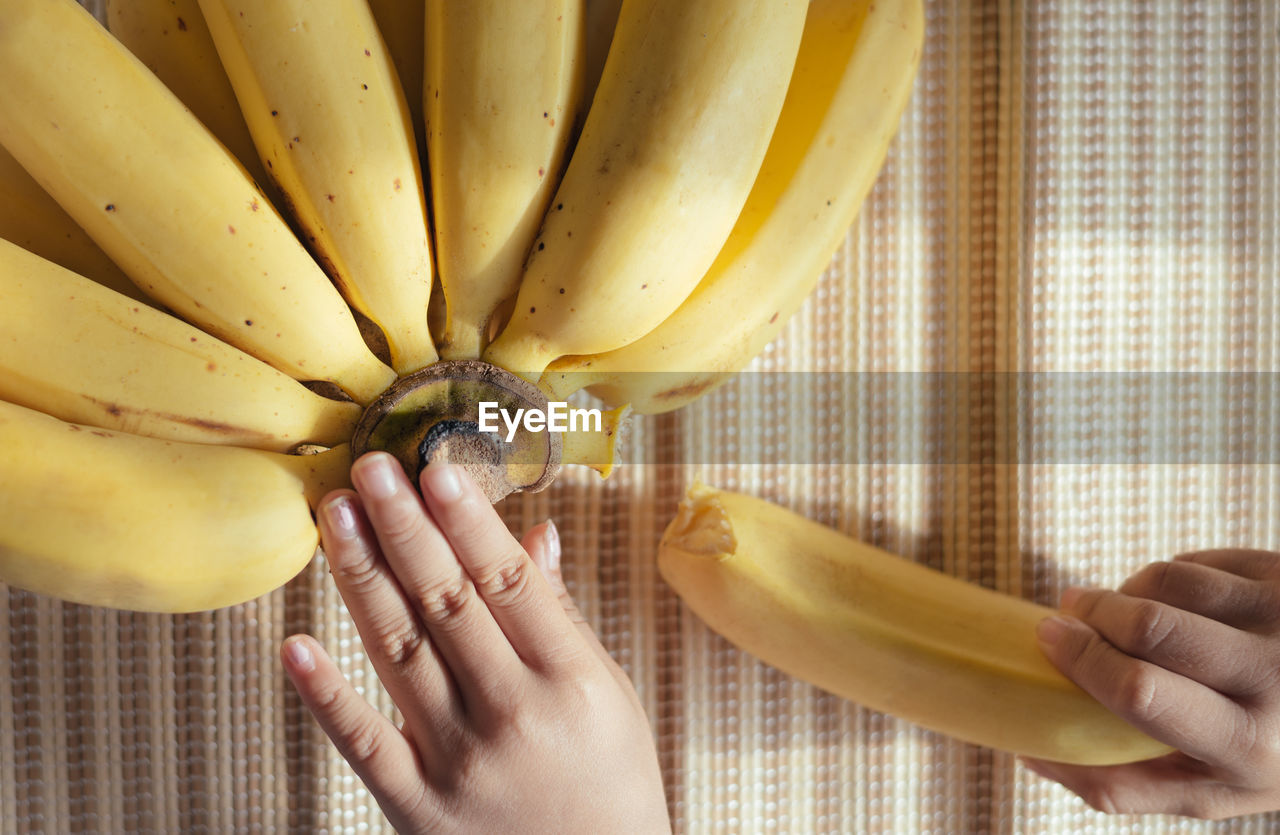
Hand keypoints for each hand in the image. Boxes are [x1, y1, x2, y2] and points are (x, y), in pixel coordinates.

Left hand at [280, 452, 670, 833]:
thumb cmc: (609, 780)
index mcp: (570, 682)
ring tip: (337, 516)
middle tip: (370, 468)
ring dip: (362, 580)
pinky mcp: (417, 808)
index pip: (508, 585)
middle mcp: (512, 716)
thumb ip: (563, 616)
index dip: (469, 524)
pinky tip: (294, 644)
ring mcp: (459, 763)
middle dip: (404, 530)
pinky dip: (327, 697)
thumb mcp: (609, 693)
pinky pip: (364, 745)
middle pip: (447, 607)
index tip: (436, 468)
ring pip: (400, 655)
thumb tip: (535, 534)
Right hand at [1027, 549, 1279, 818]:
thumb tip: (1032, 755)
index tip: (1048, 637)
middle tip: (1068, 614)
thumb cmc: (1266, 753)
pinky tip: (1175, 605)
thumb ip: (1121, 786)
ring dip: (1126, 592)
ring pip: (1167, 582)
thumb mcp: (1208, 790)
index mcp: (1248, 746)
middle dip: (1093, 612)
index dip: (1084, 659)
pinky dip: (1166, 579)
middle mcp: (1274, 680)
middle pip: (1150, 627)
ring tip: (1123, 613)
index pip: (1142, 691)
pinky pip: (1197, 562)